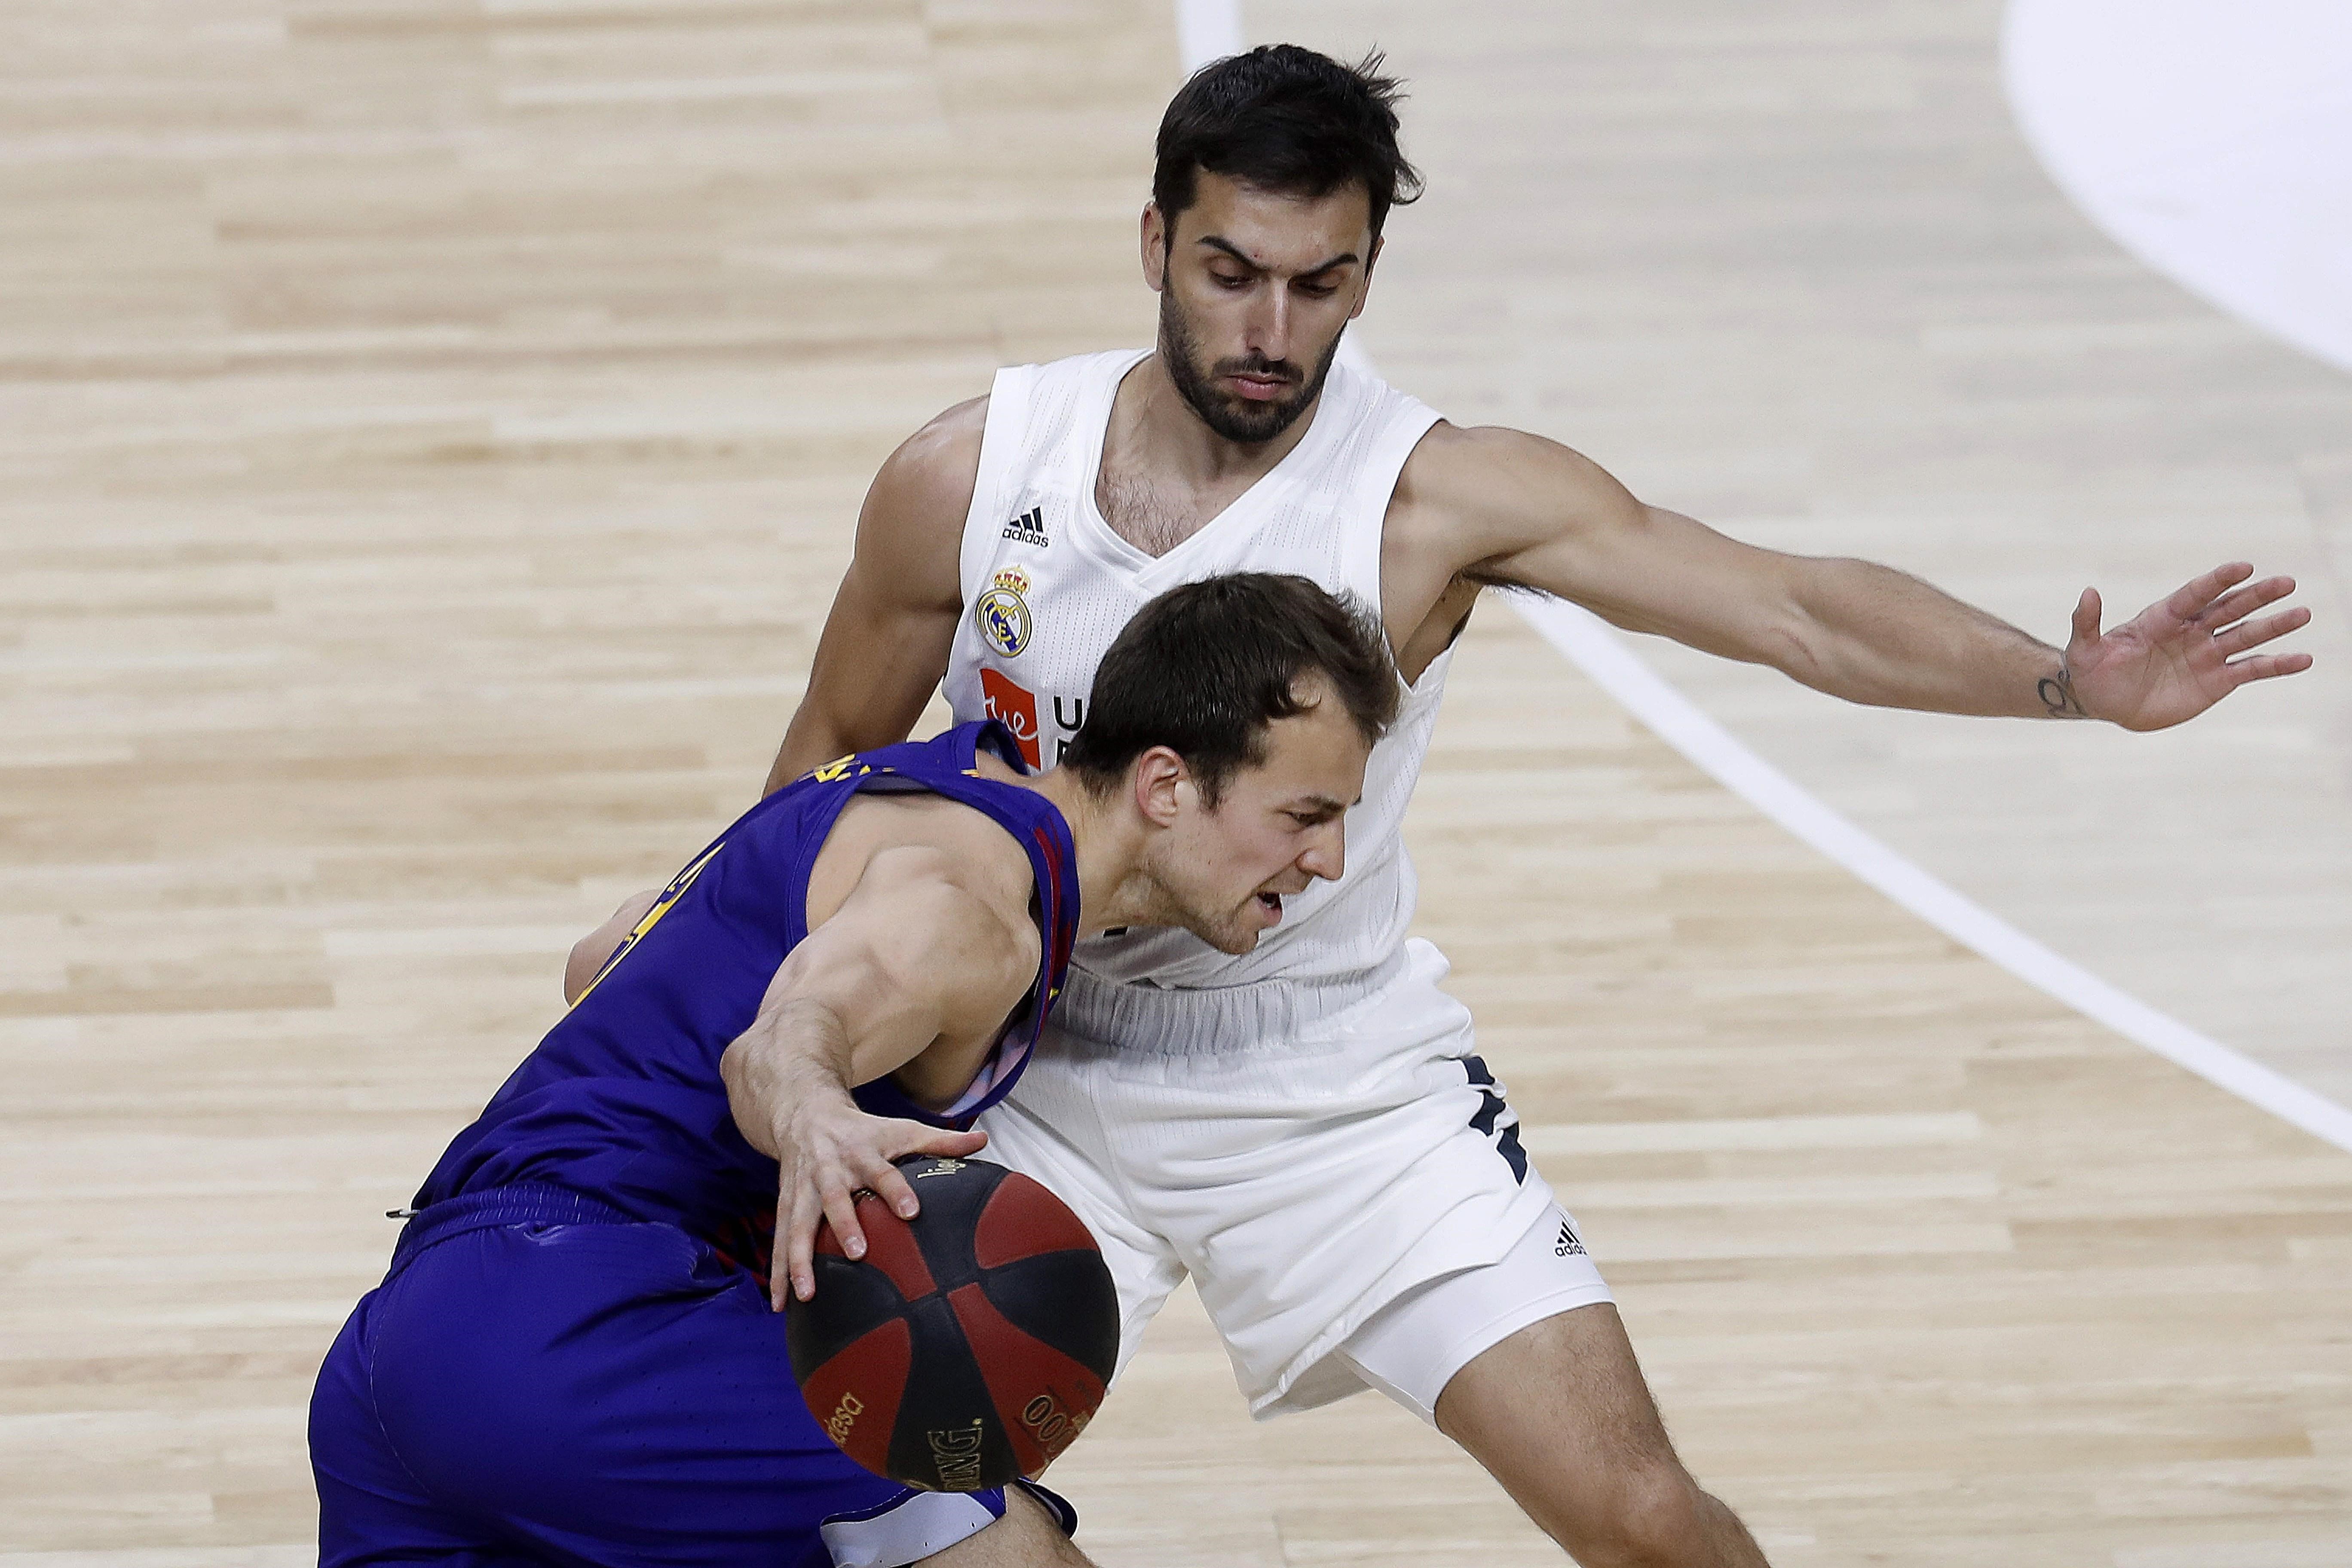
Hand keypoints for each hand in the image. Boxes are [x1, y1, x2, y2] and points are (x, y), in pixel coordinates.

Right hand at [773, 1088, 986, 1308]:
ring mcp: (803, 1189)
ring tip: (807, 1294)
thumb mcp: (900, 1129)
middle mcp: (829, 1171)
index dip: (896, 1190)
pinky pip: (779, 1240)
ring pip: (796, 1224)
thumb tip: (983, 1141)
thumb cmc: (863, 1130)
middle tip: (858, 1253)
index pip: (883, 1172)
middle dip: (844, 1224)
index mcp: (862, 1153)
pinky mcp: (785, 1204)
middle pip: (834, 1198)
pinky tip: (780, 1305)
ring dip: (799, 1259)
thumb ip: (941, 1140)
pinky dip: (778, 1272)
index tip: (912, 1211)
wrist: (805, 1114)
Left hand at [2059, 562, 2311, 730]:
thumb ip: (2087, 622)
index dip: (2218, 581)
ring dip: (2274, 625)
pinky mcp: (2217, 680)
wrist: (2104, 701)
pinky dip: (2277, 665)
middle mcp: (2191, 631)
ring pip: (2246, 635)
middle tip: (2287, 582)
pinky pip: (2252, 669)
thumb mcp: (2084, 649)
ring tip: (2302, 613)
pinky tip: (2303, 659)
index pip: (2195, 594)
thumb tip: (2088, 592)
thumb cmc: (2092, 671)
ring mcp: (2207, 654)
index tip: (2244, 567)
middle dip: (2257, 596)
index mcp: (2162, 618)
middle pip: (2229, 608)